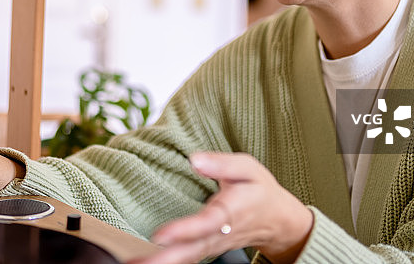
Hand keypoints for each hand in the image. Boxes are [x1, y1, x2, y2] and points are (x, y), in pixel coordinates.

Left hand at [129, 152, 312, 263]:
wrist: (276, 219)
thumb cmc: (258, 189)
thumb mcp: (248, 168)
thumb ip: (221, 164)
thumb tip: (194, 159)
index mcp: (232, 210)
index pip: (207, 223)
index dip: (185, 230)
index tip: (160, 235)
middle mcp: (221, 233)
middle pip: (192, 249)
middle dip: (165, 258)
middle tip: (137, 263)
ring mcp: (213, 245)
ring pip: (187, 257)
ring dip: (160, 263)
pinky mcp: (206, 249)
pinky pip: (186, 258)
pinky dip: (166, 262)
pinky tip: (143, 262)